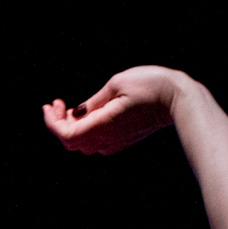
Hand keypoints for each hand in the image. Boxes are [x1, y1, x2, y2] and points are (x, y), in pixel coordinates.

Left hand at [41, 65, 190, 155]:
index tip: (49, 106)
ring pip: (82, 143)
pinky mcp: (122, 140)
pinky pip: (95, 141)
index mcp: (102, 126)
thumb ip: (93, 102)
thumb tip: (75, 113)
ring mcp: (115, 142)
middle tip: (57, 104)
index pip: (66, 135)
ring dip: (70, 127)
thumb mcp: (115, 85)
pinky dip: (83, 130)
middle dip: (58, 124)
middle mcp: (107, 139)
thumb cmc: (149, 86)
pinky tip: (85, 115)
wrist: (178, 99)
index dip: (51, 123)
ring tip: (67, 108)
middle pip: (71, 142)